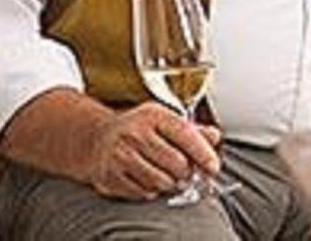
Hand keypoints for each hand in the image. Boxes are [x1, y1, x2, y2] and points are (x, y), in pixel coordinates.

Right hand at [85, 102, 220, 200]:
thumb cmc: (138, 130)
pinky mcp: (110, 176)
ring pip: (161, 181)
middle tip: (188, 173)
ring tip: (171, 176)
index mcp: (153, 116)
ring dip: (172, 184)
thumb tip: (214, 137)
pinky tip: (151, 180)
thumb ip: (193, 129)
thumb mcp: (165, 120)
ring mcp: (120, 156)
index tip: (213, 166)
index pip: (186, 135)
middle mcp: (135, 134)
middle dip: (187, 172)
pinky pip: (143, 193)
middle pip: (176, 163)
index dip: (204, 154)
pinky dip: (153, 191)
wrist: (96, 139)